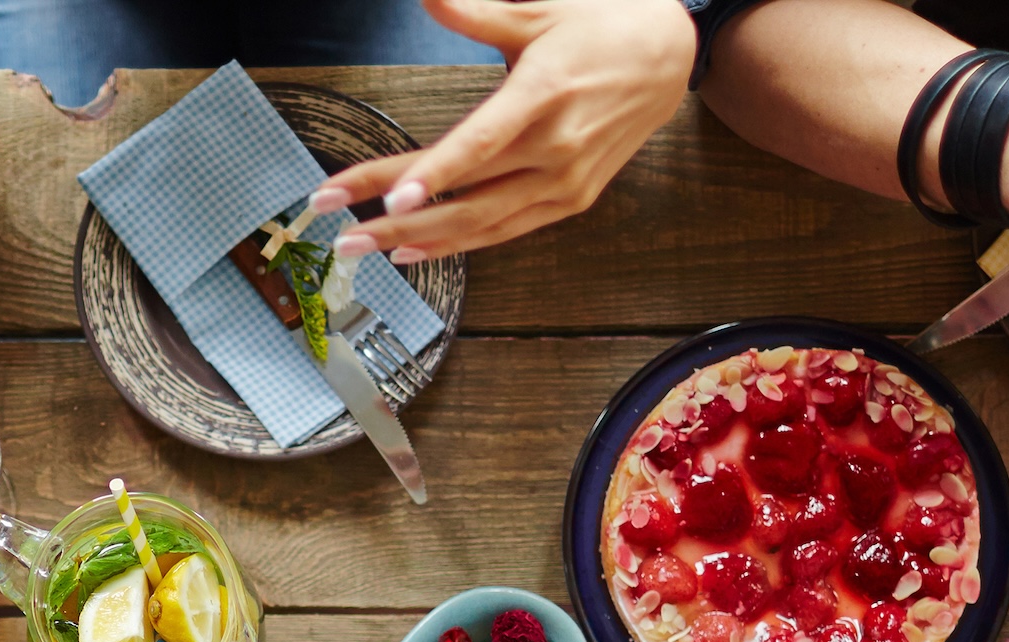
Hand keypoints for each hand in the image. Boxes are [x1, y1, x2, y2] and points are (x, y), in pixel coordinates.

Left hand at [309, 0, 694, 263]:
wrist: (668, 58)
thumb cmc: (601, 30)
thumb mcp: (538, 12)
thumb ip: (476, 11)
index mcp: (543, 95)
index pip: (481, 142)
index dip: (435, 173)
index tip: (390, 198)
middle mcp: (555, 147)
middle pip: (464, 192)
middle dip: (395, 214)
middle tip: (340, 226)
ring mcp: (564, 181)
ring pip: (481, 224)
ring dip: (416, 241)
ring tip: (361, 246)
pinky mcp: (571, 201)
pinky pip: (505, 231)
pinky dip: (458, 245)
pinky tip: (413, 250)